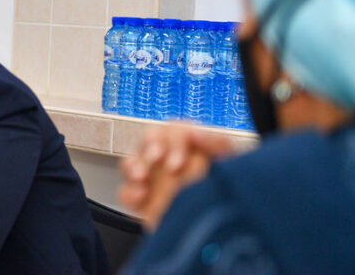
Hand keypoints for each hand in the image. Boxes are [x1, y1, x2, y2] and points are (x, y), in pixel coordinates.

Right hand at [117, 123, 234, 229]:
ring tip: (142, 177)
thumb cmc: (226, 186)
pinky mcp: (141, 198)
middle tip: (156, 159)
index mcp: (187, 142)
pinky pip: (125, 191)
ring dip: (134, 166)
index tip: (178, 161)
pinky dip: (129, 192)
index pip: (173, 130)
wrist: (220, 224)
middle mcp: (166, 155)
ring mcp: (151, 176)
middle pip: (148, 140)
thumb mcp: (229, 161)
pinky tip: (141, 196)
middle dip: (149, 149)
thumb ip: (217, 143)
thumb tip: (197, 134)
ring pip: (131, 162)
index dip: (172, 142)